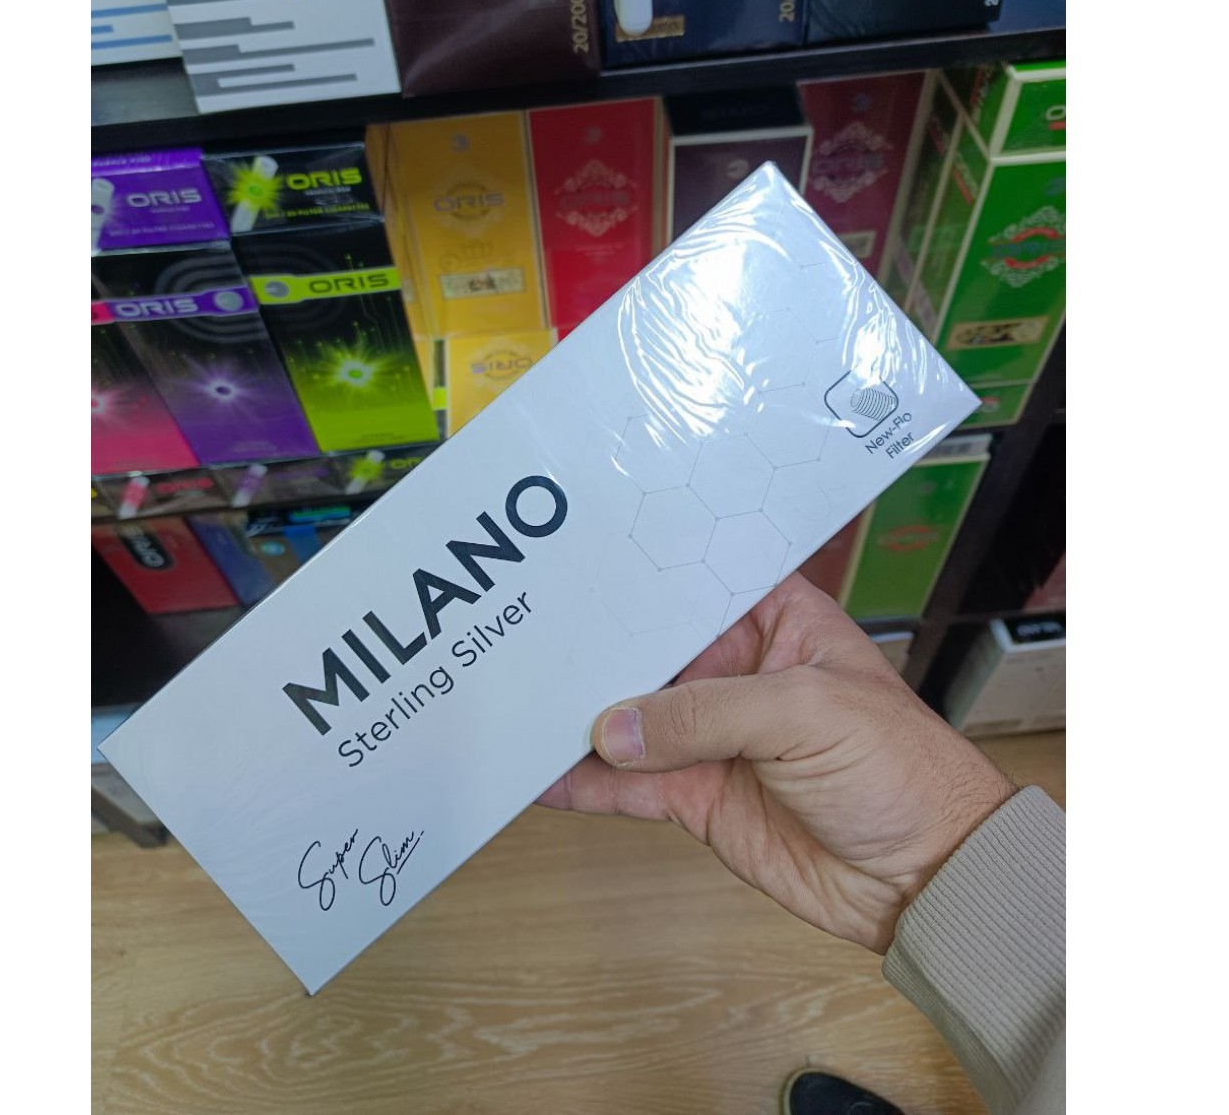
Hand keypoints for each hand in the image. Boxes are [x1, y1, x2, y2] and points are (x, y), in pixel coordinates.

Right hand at [539, 573, 1015, 953]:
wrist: (924, 877)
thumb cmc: (894, 767)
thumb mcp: (806, 712)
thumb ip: (707, 713)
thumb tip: (612, 729)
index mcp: (774, 620)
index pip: (696, 581)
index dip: (642, 570)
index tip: (572, 557)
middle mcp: (734, 669)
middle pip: (648, 649)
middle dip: (592, 644)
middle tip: (518, 633)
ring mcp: (711, 736)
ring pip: (628, 718)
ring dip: (576, 715)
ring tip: (510, 700)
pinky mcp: (695, 795)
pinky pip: (628, 786)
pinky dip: (584, 784)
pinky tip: (535, 775)